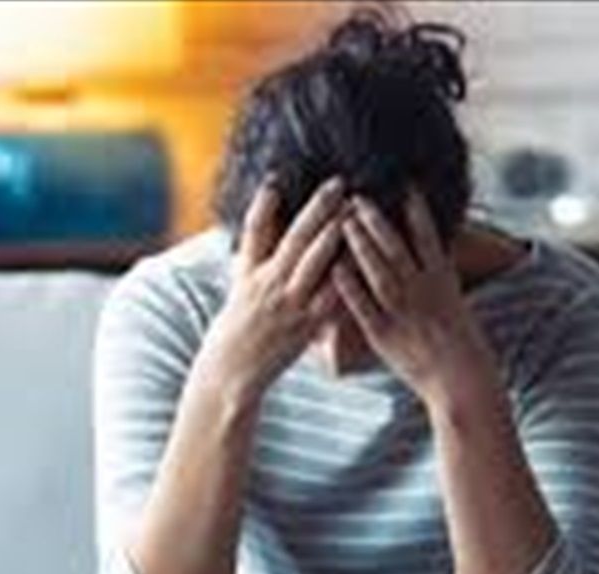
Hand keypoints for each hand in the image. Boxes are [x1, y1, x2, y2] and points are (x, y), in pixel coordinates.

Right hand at [194, 176, 347, 404]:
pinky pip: (333, 298)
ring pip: (317, 265)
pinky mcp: (308, 326)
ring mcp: (291, 306)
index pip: (256, 229)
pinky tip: (365, 261)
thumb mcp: (239, 279)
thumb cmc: (238, 320)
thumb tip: (268, 198)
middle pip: (296, 240)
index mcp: (249, 271)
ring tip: (355, 212)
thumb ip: (257, 240)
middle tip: (339, 184)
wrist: (233, 370)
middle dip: (319, 210)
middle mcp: (269, 285)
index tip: (279, 178)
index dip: (266, 203)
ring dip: (337, 237)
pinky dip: (348, 279)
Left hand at [332, 191, 499, 405]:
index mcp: (443, 282)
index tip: (405, 185)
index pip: (430, 238)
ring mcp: (404, 314)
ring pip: (380, 272)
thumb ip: (441, 275)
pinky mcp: (385, 336)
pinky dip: (350, 287)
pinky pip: (364, 307)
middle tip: (357, 196)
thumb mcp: (457, 301)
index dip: (417, 211)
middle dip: (377, 221)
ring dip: (362, 245)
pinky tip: (335, 267)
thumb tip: (434, 251)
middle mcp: (424, 293)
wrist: (462, 382)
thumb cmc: (461, 344)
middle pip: (398, 250)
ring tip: (344, 219)